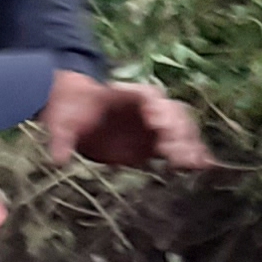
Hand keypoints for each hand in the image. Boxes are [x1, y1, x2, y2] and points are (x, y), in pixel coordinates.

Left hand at [43, 67, 213, 170]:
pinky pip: (181, 146)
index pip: (150, 97)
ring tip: (195, 166)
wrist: (76, 112)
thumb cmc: (71, 110)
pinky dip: (192, 155)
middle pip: (173, 115)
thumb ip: (62, 139)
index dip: (158, 110)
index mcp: (129, 94)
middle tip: (178, 157)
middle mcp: (150, 107)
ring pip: (183, 131)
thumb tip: (58, 160)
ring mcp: (156, 125)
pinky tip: (203, 167)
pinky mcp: (157, 143)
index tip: (159, 126)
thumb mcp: (61, 122)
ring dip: (190, 147)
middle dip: (179, 134)